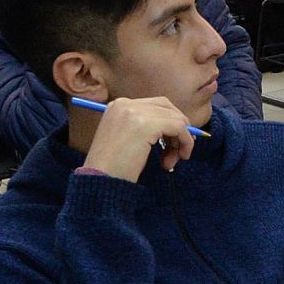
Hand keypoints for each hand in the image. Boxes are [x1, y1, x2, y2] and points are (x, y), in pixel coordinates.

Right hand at [79, 96, 196, 181]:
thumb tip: (180, 125)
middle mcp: (125, 104)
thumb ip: (146, 126)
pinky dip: (185, 142)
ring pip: (176, 118)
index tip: (175, 142)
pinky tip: (173, 160)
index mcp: (118, 105)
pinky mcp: (147, 125)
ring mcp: (136, 112)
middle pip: (167, 108)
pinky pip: (179, 127)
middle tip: (179, 151)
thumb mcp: (127, 138)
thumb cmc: (112, 167)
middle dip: (179, 129)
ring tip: (169, 162)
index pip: (156, 105)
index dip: (171, 122)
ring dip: (180, 141)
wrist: (99, 180)